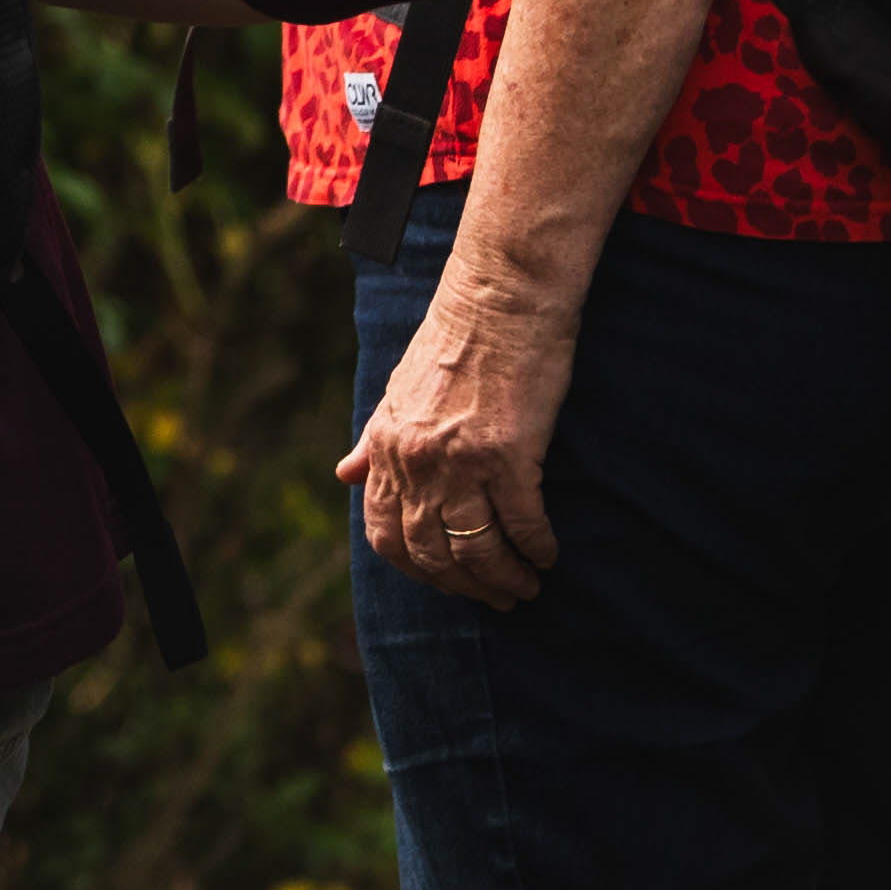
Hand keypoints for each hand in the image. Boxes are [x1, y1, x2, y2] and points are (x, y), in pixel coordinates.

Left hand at [334, 263, 575, 608]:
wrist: (502, 292)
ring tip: (526, 586)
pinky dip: (535, 547)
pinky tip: (547, 554)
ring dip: (504, 578)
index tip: (446, 580)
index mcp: (388, 444)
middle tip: (498, 597)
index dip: (415, 569)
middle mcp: (416, 460)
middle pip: (432, 553)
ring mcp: (460, 461)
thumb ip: (375, 437)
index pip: (384, 533)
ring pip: (477, 549)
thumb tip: (342, 474)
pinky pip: (521, 523)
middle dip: (466, 586)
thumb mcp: (400, 386)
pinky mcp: (507, 455)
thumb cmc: (458, 335)